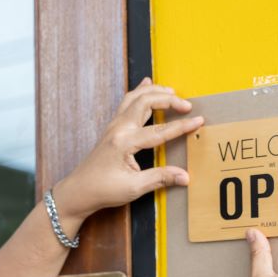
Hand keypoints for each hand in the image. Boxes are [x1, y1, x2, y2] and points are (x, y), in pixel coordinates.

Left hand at [53, 78, 203, 221]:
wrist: (78, 191)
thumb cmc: (103, 190)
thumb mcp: (134, 188)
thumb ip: (160, 178)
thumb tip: (185, 176)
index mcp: (124, 142)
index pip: (159, 131)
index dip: (181, 126)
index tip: (198, 121)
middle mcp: (118, 129)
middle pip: (146, 102)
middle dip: (169, 100)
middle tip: (187, 105)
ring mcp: (113, 126)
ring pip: (135, 98)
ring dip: (155, 92)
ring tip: (173, 92)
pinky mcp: (112, 128)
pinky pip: (127, 102)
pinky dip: (140, 92)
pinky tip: (147, 85)